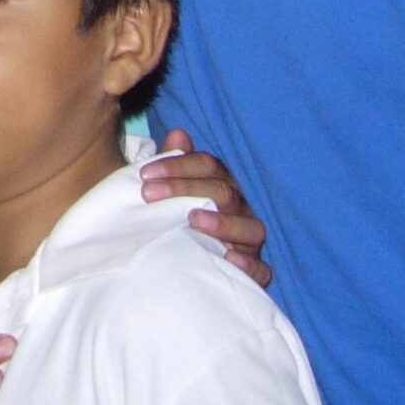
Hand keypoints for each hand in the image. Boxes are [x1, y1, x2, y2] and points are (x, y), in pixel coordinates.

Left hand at [142, 128, 271, 287]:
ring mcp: (249, 240)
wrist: (184, 264)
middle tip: (148, 194)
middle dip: (185, 189)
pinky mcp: (254, 270)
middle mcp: (240, 209)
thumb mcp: (171, 193)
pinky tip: (229, 258)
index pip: (208, 166)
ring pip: (250, 227)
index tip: (144, 174)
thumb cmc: (176, 221)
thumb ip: (173, 165)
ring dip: (223, 223)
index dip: (177, 166)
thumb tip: (178, 134)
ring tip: (193, 219)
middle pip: (223, 192)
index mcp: (222, 185)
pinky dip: (249, 265)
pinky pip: (261, 269)